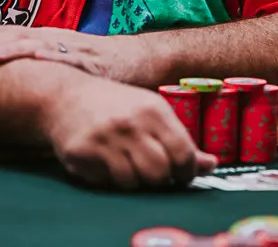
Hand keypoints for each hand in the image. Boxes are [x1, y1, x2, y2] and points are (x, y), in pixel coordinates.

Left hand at [0, 26, 152, 85]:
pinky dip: (53, 58)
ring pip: (39, 45)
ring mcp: (74, 48)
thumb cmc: (95, 62)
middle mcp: (56, 38)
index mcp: (45, 38)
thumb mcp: (60, 59)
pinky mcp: (93, 62)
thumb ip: (35, 63)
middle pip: (17, 36)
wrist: (138, 59)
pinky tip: (37, 59)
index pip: (8, 33)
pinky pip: (71, 59)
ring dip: (15, 48)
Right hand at [40, 74, 217, 188]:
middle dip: (159, 179)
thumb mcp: (151, 114)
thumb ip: (181, 141)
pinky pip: (107, 182)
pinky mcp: (82, 153)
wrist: (65, 96)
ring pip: (133, 182)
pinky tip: (104, 162)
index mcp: (153, 110)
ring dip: (133, 180)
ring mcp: (105, 138)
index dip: (186, 172)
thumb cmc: (116, 107)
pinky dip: (109, 179)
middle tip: (152, 172)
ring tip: (126, 163)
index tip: (180, 175)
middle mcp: (130, 123)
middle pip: (159, 173)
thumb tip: (212, 165)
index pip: (183, 154)